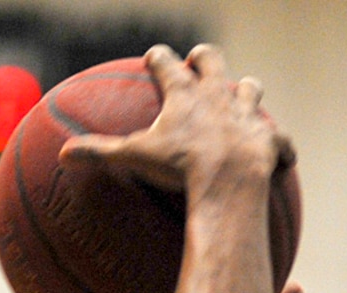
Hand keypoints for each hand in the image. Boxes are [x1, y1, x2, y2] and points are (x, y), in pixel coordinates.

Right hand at [59, 44, 287, 198]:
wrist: (229, 179)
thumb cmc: (180, 167)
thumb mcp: (134, 157)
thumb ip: (100, 153)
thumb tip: (63, 155)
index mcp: (184, 93)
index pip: (166, 63)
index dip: (157, 59)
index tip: (152, 58)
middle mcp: (218, 94)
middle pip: (213, 61)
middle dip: (204, 58)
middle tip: (197, 60)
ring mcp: (248, 115)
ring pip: (250, 89)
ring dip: (245, 92)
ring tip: (241, 99)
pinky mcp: (270, 140)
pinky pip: (281, 141)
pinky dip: (280, 148)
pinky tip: (283, 157)